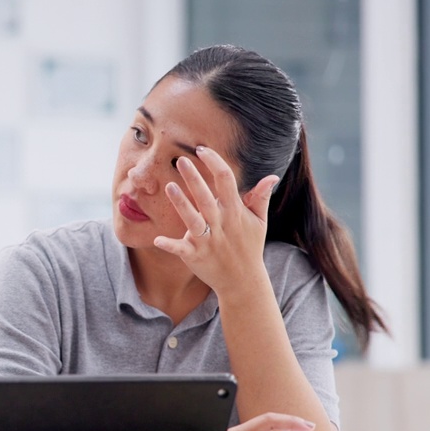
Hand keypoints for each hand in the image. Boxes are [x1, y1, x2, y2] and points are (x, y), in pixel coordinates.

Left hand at [152, 145, 280, 294]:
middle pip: (206, 197)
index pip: (226, 180)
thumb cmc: (249, 247)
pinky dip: (170, 245)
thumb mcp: (259, 222)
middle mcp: (220, 224)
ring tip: (169, 187)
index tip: (202, 149)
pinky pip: (181, 249)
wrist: (243, 281)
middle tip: (180, 159)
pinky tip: (157, 240)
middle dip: (194, 178)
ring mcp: (207, 240)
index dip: (214, 163)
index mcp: (235, 212)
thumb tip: (272, 176)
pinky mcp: (195, 256)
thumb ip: (260, 197)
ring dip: (181, 204)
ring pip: (192, 219)